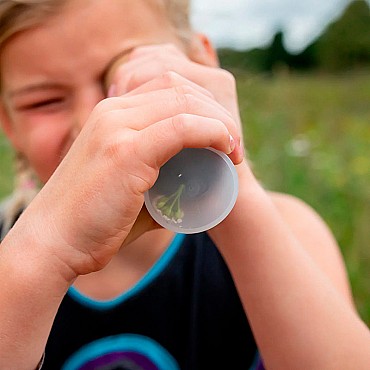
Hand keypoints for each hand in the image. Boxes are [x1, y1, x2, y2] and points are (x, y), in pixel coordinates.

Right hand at [104, 45, 246, 239]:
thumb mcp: (129, 191)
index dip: (202, 108)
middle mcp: (112, 111)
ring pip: (184, 103)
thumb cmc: (95, 223)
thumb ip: (160, 184)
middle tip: (235, 145)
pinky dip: (212, 132)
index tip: (223, 139)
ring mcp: (116, 127)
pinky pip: (181, 127)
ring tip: (235, 150)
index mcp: (111, 115)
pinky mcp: (124, 150)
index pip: (168, 89)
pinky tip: (227, 147)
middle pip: (179, 89)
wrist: (54, 243)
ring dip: (220, 122)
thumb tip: (193, 191)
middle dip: (216, 111)